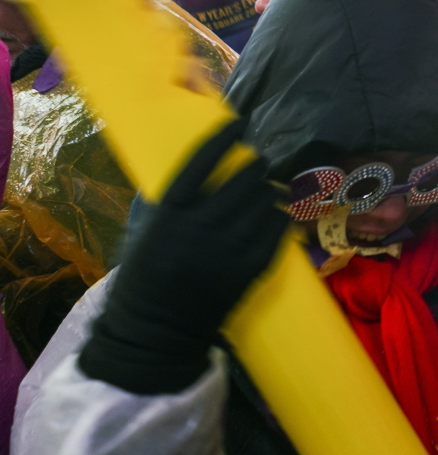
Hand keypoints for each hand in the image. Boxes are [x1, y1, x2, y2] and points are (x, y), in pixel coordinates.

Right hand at [79, 118, 288, 392]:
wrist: (155, 330)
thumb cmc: (144, 276)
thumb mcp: (141, 233)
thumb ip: (159, 200)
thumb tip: (177, 166)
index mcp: (168, 216)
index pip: (198, 165)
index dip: (221, 140)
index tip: (238, 123)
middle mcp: (199, 229)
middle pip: (240, 182)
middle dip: (256, 167)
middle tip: (261, 163)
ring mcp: (226, 251)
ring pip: (263, 205)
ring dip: (269, 193)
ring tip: (269, 191)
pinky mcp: (247, 270)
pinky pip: (275, 233)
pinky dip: (278, 220)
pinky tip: (275, 216)